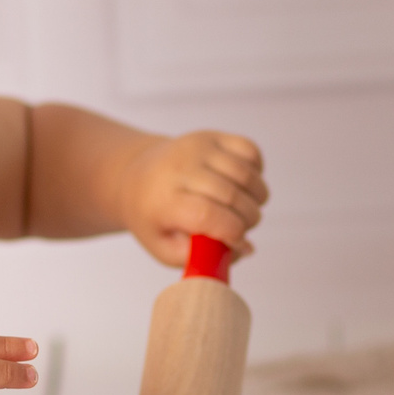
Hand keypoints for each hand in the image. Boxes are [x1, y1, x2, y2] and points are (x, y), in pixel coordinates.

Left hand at [120, 131, 267, 267]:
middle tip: (243, 228)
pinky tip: (245, 185)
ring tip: (247, 209)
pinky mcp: (211, 136)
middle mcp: (180, 169)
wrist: (136, 177)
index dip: (233, 233)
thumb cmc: (153, 217)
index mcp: (164, 201)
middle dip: (249, 219)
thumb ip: (203, 258)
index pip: (208, 215)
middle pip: (232, 196)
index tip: (239, 243)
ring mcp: (197, 148)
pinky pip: (249, 150)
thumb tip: (245, 249)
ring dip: (258, 198)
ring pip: (246, 174)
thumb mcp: (164, 249)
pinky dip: (257, 171)